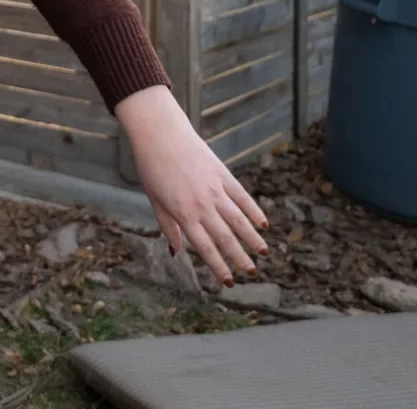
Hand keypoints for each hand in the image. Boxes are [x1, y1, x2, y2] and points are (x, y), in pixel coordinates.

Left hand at [114, 85, 268, 286]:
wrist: (159, 134)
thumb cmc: (152, 168)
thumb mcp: (155, 200)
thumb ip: (167, 226)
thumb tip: (175, 252)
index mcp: (183, 214)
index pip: (205, 247)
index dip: (218, 266)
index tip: (228, 282)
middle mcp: (202, 205)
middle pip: (225, 237)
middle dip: (240, 258)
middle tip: (252, 273)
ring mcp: (214, 189)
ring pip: (238, 219)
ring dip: (252, 238)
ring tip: (264, 253)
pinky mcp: (223, 174)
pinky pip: (242, 196)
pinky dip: (254, 211)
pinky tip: (263, 224)